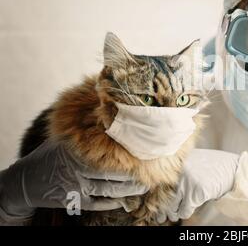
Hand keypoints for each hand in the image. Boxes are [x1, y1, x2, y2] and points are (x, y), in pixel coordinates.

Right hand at [0, 140, 148, 223]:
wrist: (26, 180)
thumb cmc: (51, 155)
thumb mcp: (64, 139)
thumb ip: (85, 131)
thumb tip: (108, 114)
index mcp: (79, 149)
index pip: (109, 151)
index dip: (129, 153)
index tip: (145, 151)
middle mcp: (79, 167)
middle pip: (114, 172)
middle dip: (134, 173)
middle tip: (151, 171)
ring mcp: (77, 185)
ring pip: (110, 189)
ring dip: (129, 189)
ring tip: (144, 186)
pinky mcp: (75, 201)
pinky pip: (100, 203)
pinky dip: (114, 201)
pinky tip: (125, 198)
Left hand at [157, 149, 239, 222]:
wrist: (234, 169)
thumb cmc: (216, 166)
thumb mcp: (195, 162)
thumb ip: (182, 170)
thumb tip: (167, 187)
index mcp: (179, 162)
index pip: (162, 183)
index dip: (158, 196)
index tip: (155, 204)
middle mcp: (180, 171)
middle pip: (165, 196)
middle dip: (164, 209)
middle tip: (161, 217)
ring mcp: (188, 182)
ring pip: (173, 205)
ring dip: (174, 213)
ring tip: (172, 217)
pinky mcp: (196, 193)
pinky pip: (185, 210)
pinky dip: (185, 213)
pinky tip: (186, 213)